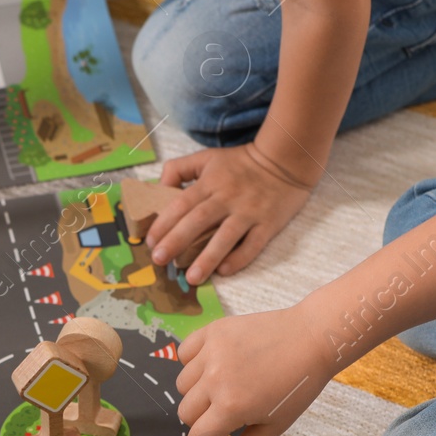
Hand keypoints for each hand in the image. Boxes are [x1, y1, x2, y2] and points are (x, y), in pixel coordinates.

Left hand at [147, 143, 314, 284]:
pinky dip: (239, 258)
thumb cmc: (241, 162)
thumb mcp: (206, 157)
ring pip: (226, 236)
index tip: (150, 241)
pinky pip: (254, 244)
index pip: (182, 203)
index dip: (164, 223)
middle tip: (159, 260)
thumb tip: (159, 188)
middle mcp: (228, 197)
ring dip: (207, 258)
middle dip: (176, 241)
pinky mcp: (268, 224)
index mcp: (210, 182)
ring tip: (191, 277)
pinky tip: (224, 271)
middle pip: (198, 220)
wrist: (285, 160)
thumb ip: (179, 169)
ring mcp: (249, 211)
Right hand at [175, 307, 333, 435]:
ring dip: (195, 393)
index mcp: (231, 406)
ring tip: (217, 389)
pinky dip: (191, 363)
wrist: (311, 338)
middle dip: (199, 423)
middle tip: (218, 419)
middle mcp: (214, 380)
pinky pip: (184, 352)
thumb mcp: (276, 423)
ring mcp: (211, 353)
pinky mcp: (212, 331)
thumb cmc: (298, 385)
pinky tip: (209, 366)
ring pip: (182, 384)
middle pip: (186, 411)